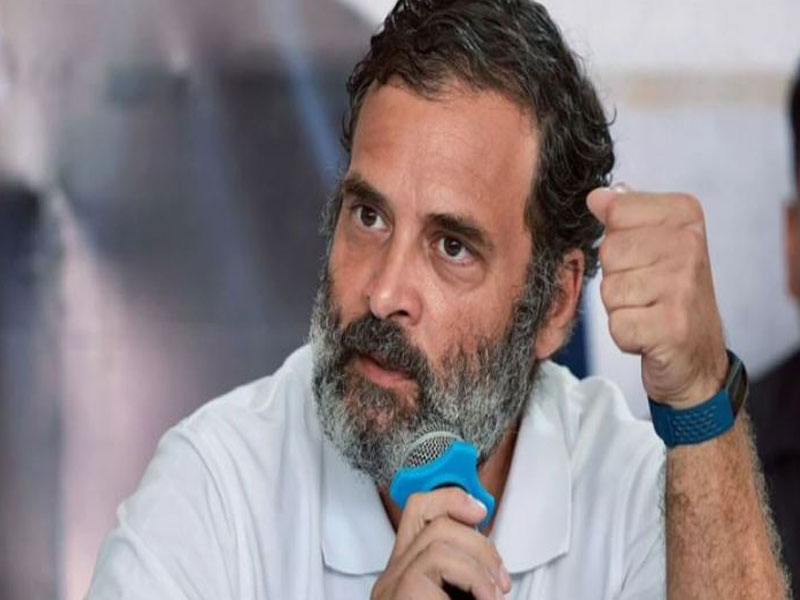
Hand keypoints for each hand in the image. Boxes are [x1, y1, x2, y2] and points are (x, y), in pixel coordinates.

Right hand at [371, 487, 510, 599]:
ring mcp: (390, 585)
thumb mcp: (454, 595)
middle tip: (499, 579)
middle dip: (479, 543)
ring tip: (492, 596)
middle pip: (434, 523)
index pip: (417, 511)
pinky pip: (439, 563)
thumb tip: (489, 560)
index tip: (479, 509)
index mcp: (402, 574)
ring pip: (438, 538)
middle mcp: (390, 576)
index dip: (450, 498)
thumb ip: (460, 577)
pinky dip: (474, 580)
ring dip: (478, 566)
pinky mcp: (400, 593)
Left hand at [587, 186, 728, 407]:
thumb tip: (598, 196)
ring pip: (610, 290)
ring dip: (620, 308)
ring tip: (649, 311)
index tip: (645, 258)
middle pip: (609, 251)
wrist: (697, 354)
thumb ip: (625, 215)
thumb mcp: (652, 244)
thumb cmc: (669, 295)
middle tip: (647, 290)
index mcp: (684, 215)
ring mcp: (682, 286)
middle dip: (617, 277)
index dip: (619, 242)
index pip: (615, 211)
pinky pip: (617, 324)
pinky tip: (649, 333)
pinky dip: (626, 335)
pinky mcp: (671, 326)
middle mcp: (689, 245)